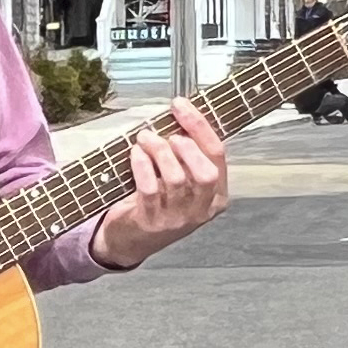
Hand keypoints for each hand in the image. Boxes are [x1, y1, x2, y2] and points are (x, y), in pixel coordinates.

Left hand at [95, 102, 228, 268]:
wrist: (130, 241)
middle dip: (186, 146)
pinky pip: (149, 187)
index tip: (181, 106)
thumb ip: (187, 156)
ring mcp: (177, 218)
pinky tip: (136, 154)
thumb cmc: (159, 203)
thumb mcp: (183, 182)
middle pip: (205, 172)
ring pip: (176, 178)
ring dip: (159, 151)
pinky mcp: (152, 221)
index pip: (217, 155)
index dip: (199, 126)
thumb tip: (179, 117)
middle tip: (166, 134)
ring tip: (145, 139)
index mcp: (216, 196)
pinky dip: (142, 165)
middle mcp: (201, 209)